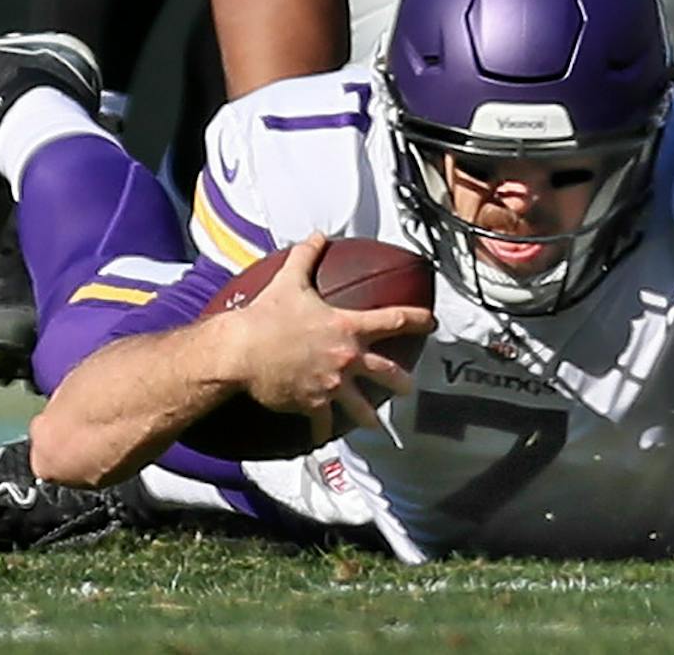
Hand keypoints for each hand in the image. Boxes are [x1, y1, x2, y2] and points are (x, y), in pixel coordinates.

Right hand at [223, 234, 434, 442]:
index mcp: (347, 327)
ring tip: (376, 428)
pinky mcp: (312, 404)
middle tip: (408, 389)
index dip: (417, 319)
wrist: (242, 350)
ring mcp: (332, 385)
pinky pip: (323, 424)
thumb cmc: (266, 315)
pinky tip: (323, 438)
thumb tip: (316, 236)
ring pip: (361, 408)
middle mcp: (346, 358)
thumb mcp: (289, 281)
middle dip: (401, 383)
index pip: (394, 320)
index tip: (432, 322)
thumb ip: (306, 257)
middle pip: (387, 373)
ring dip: (370, 419)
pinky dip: (323, 432)